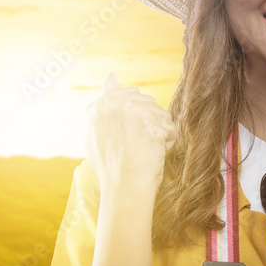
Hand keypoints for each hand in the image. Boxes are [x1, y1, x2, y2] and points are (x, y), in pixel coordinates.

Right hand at [85, 72, 176, 196]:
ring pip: (160, 113)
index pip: (124, 93)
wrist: (123, 188)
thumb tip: (112, 77)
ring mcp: (130, 111)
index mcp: (96, 108)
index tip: (134, 131)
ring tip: (145, 151)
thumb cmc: (113, 167)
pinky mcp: (149, 121)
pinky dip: (167, 142)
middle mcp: (111, 104)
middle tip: (137, 145)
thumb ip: (104, 106)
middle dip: (149, 123)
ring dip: (159, 133)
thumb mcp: (98, 133)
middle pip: (146, 101)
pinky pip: (170, 127)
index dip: (135, 113)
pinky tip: (154, 153)